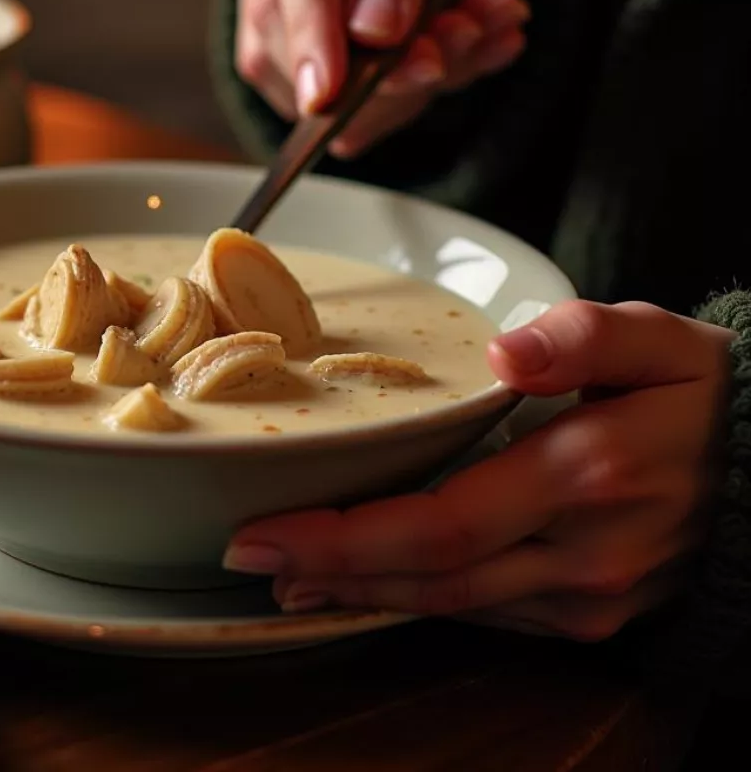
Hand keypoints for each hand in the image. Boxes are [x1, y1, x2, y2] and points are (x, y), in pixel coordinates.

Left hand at [223, 302, 731, 640]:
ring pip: (453, 603)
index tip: (263, 531)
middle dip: (330, 570)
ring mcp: (589, 593)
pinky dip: (420, 599)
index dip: (344, 536)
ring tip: (289, 574)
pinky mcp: (592, 610)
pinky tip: (373, 584)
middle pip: (430, 575)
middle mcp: (582, 553)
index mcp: (586, 474)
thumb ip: (581, 336)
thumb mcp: (654, 337)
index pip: (438, 522)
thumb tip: (508, 352)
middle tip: (246, 557)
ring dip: (365, 591)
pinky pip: (488, 610)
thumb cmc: (701, 392)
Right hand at [235, 0, 526, 156]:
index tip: (330, 92)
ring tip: (458, 48)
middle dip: (362, 71)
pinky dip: (385, 102)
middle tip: (437, 69)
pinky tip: (436, 67)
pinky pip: (315, 103)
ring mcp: (261, 1)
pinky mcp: (271, 53)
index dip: (312, 31)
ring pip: (295, 78)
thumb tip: (371, 32)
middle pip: (286, 31)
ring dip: (386, 88)